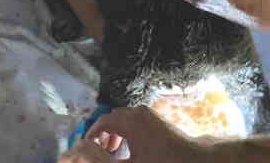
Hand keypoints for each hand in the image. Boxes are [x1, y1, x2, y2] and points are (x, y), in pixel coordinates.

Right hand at [67, 106, 209, 162]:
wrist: (190, 158)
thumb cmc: (160, 162)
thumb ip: (101, 159)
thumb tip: (80, 151)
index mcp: (131, 120)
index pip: (101, 122)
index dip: (90, 136)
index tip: (86, 153)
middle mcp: (139, 112)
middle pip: (112, 118)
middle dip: (101, 135)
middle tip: (100, 154)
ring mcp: (149, 114)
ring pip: (122, 119)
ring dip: (113, 133)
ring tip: (112, 152)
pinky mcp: (155, 119)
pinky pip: (133, 120)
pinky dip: (125, 131)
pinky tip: (126, 149)